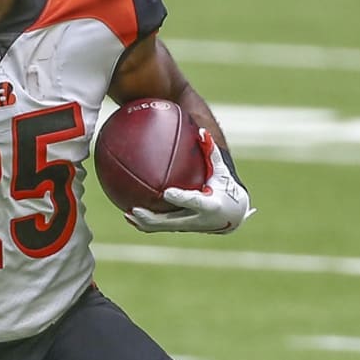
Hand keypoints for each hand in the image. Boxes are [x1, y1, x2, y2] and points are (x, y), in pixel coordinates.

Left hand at [126, 131, 254, 233]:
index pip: (194, 202)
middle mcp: (198, 219)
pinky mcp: (180, 228)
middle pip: (172, 221)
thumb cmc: (225, 188)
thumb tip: (202, 131)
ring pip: (163, 228)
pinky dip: (144, 224)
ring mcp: (188, 226)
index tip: (167, 193)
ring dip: (144, 223)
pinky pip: (160, 228)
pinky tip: (128, 215)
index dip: (181, 199)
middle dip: (153, 217)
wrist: (233, 214)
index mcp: (211, 205)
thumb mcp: (221, 171)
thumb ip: (211, 152)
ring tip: (127, 213)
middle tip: (136, 209)